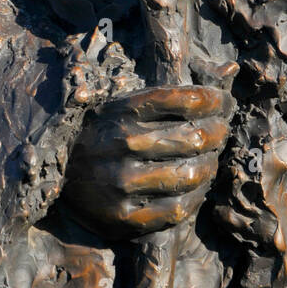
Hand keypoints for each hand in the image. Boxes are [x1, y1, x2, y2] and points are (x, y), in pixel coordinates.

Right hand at [62, 84, 232, 240]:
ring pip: (189, 175)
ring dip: (211, 166)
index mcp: (123, 111)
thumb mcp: (122, 105)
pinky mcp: (123, 218)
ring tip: (212, 160)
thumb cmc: (100, 134)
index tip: (221, 101)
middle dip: (218, 132)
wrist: (56, 176)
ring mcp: (122, 183)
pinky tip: (198, 190)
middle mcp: (123, 144)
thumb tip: (230, 69)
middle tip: (222, 131)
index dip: (212, 100)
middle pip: (194, 137)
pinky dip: (197, 199)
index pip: (184, 100)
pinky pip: (176, 211)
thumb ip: (170, 93)